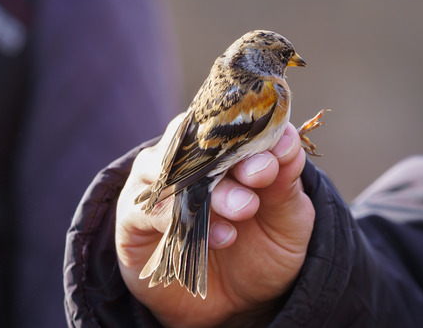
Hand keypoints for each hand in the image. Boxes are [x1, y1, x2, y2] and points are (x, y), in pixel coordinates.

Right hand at [116, 115, 313, 326]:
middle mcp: (190, 155)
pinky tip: (220, 236)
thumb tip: (286, 142)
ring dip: (211, 187)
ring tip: (244, 210)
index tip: (281, 148)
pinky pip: (148, 207)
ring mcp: (159, 181)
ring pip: (173, 166)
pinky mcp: (134, 215)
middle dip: (235, 155)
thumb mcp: (288, 220)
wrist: (236, 304)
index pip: (237, 118)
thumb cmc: (262, 251)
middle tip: (261, 176)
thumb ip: (285, 183)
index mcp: (231, 145)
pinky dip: (180, 218)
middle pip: (204, 136)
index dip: (259, 128)